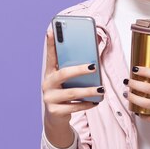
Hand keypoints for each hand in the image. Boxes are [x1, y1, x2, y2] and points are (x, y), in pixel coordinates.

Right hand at [42, 29, 103, 147]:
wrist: (55, 118)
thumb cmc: (65, 94)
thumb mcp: (67, 81)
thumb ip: (74, 70)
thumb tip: (94, 57)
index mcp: (50, 73)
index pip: (50, 56)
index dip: (50, 43)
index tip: (52, 30)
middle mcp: (47, 84)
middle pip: (62, 74)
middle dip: (79, 70)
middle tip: (93, 67)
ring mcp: (49, 98)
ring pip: (71, 93)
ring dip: (88, 91)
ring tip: (101, 89)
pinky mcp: (55, 111)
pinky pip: (74, 107)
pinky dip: (87, 104)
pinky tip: (96, 101)